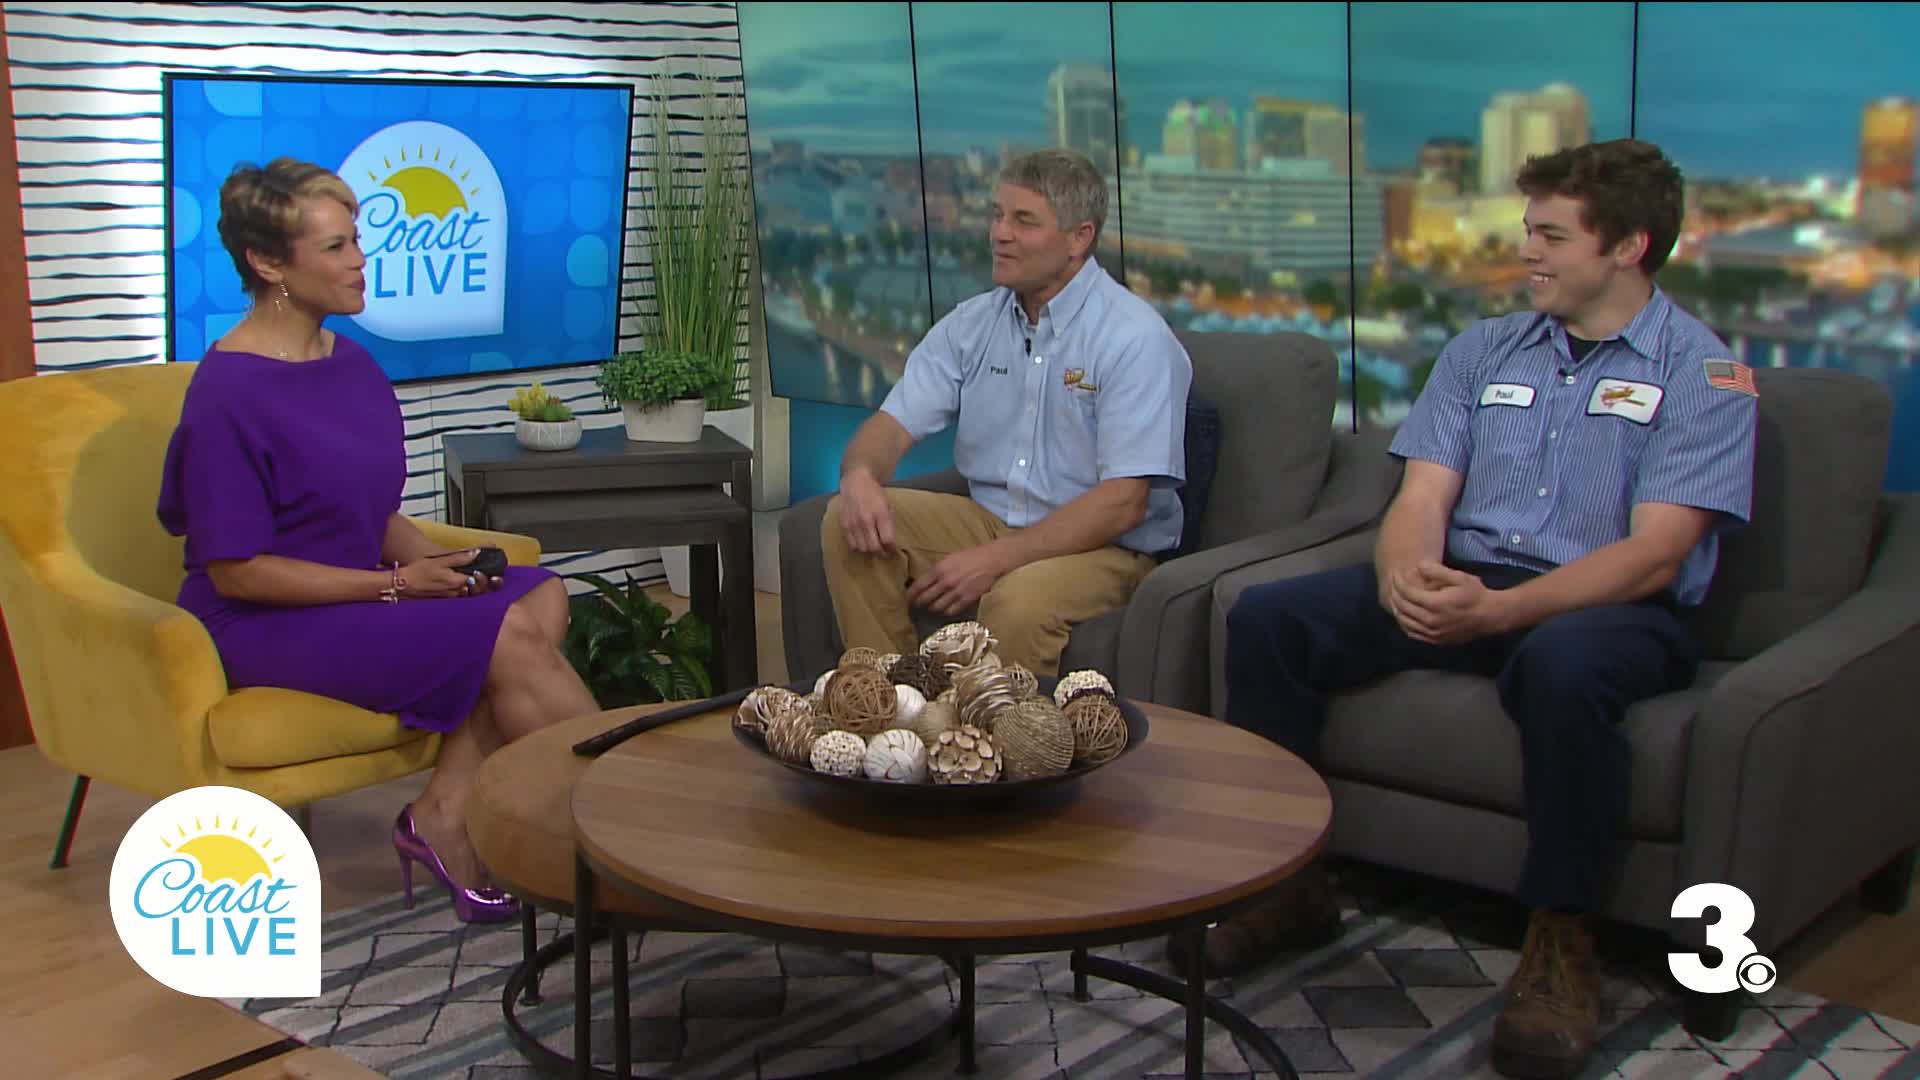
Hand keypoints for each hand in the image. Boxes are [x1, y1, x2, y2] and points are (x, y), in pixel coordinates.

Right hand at [399, 550, 502, 599]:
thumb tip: (476, 553)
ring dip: (477, 587)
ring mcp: (452, 598)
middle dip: (485, 582)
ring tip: (478, 577)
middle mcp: (457, 593)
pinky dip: (467, 591)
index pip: (480, 580)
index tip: (490, 568)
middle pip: (479, 590)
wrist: (402, 585)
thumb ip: (459, 558)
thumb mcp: (440, 560)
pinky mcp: (446, 600)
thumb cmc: (418, 572)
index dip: (487, 574)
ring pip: (471, 594)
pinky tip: (465, 584)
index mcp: (457, 582)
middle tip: (488, 574)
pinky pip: (462, 597)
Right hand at [837, 470, 896, 554]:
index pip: (887, 540)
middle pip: (874, 547)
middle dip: (881, 553)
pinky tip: (863, 543)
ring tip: (873, 548)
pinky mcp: (844, 525)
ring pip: (863, 548)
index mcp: (881, 514)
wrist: (856, 481)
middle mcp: (866, 520)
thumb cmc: (875, 493)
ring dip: (870, 551)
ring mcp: (853, 523)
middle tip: (884, 552)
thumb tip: (891, 542)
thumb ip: (889, 523)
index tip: (893, 550)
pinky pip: (851, 544)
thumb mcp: (888, 505)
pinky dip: (858, 547)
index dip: (892, 549)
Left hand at [905, 545, 1006, 615]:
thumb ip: (937, 570)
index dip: (910, 595)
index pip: (918, 586)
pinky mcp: (967, 599)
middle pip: (925, 599)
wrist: (992, 560)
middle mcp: (946, 581)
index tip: (907, 599)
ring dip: (932, 608)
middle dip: (919, 604)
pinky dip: (946, 611)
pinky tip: (945, 609)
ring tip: (931, 608)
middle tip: (916, 606)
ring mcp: (956, 591)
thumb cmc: (971, 556)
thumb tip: (925, 581)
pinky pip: (951, 611)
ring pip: (937, 607)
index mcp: (939, 569)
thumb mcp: (950, 558)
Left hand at [1386, 561, 1505, 644]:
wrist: (1489, 616)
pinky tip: (1403, 615)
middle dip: (1394, 593)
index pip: (1407, 592)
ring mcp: (1432, 633)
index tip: (1395, 573)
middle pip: (1403, 607)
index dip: (1398, 582)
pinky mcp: (1435, 640)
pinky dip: (1404, 623)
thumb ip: (1437, 571)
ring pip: (1405, 622)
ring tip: (1394, 597)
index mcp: (1435, 604)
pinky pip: (1413, 633)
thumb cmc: (1475, 594)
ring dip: (1396, 609)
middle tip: (1393, 583)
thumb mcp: (1459, 577)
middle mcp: (1430, 621)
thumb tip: (1418, 566)